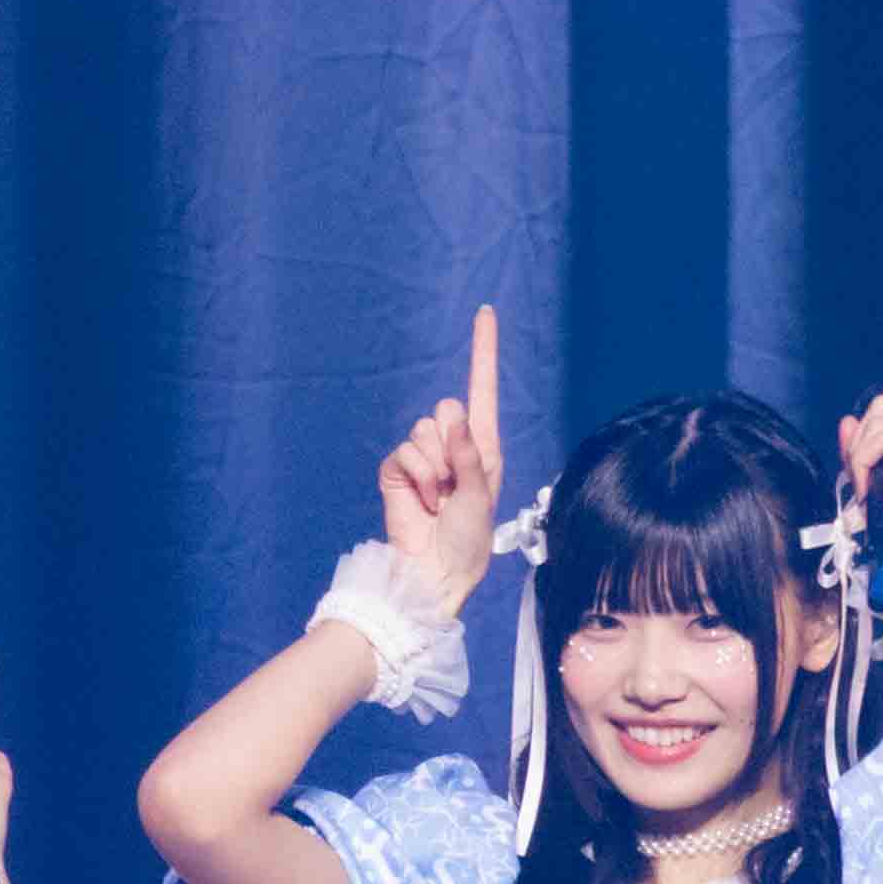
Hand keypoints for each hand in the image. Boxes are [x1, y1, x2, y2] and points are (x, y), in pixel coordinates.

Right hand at [374, 303, 509, 613]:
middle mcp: (454, 444)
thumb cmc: (469, 538)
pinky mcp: (398, 470)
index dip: (483, 350)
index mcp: (483, 444)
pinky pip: (403, 453)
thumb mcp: (480, 493)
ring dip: (434, 471)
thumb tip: (449, 411)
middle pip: (447, 410)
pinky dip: (416, 478)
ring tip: (440, 501)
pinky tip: (423, 502)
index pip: (482, 387)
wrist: (436, 571)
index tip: (485, 312)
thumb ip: (467, 452)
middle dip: (452, 448)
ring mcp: (424, 456)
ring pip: (424, 432)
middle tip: (455, 488)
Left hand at [831, 297, 882, 586]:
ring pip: (877, 423)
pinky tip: (872, 488)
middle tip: (863, 482)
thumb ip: (862, 451)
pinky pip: (880, 439)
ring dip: (860, 457)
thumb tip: (846, 420)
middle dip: (861, 442)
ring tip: (869, 491)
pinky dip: (864, 463)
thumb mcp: (878, 484)